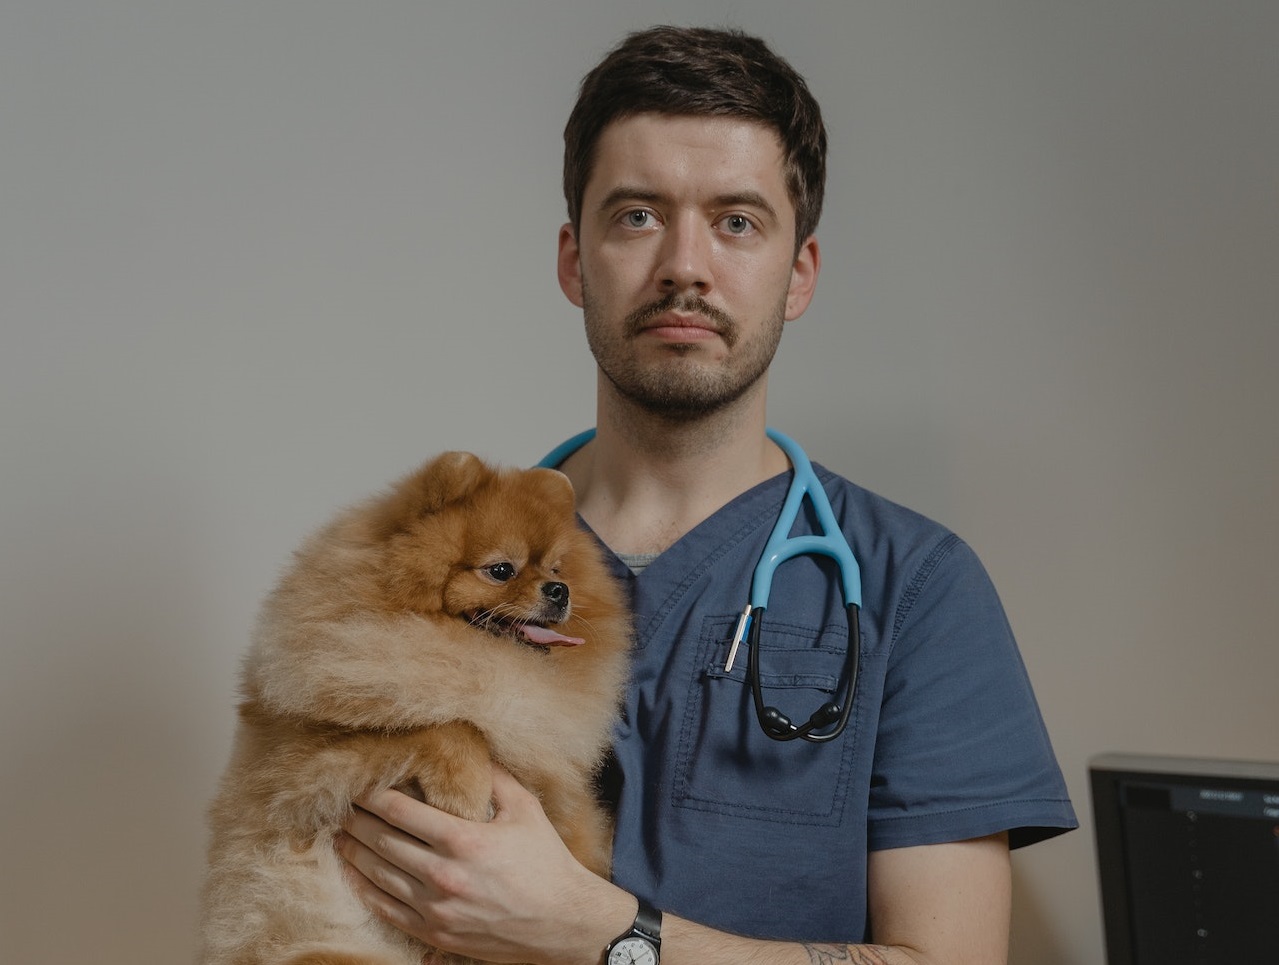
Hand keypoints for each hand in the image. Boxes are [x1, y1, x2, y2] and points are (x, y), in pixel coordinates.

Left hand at [337, 763, 633, 964]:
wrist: (562, 923)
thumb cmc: (547, 862)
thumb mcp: (526, 810)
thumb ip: (494, 777)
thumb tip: (471, 746)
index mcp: (463, 840)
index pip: (400, 811)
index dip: (372, 795)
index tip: (357, 782)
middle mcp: (443, 876)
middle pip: (382, 842)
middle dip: (355, 820)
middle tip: (338, 805)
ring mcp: (436, 910)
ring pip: (379, 877)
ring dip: (353, 853)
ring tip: (338, 835)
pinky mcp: (436, 934)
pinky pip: (387, 911)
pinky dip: (364, 890)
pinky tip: (352, 874)